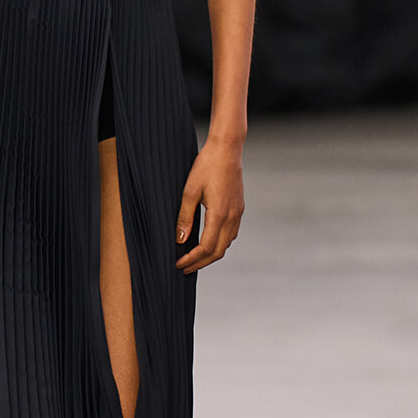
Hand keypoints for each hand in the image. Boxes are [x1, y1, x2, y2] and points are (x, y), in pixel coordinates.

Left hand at [174, 136, 244, 273]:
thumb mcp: (189, 191)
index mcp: (219, 214)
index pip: (206, 247)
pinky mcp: (239, 208)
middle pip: (218, 251)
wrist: (227, 149)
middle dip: (201, 263)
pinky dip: (219, 243)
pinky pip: (231, 234)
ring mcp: (238, 213)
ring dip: (210, 254)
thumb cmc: (206, 166)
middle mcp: (232, 217)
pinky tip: (207, 242)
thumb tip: (179, 239)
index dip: (192, 259)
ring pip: (226, 244)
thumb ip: (185, 217)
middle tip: (184, 268)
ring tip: (194, 258)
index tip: (179, 264)